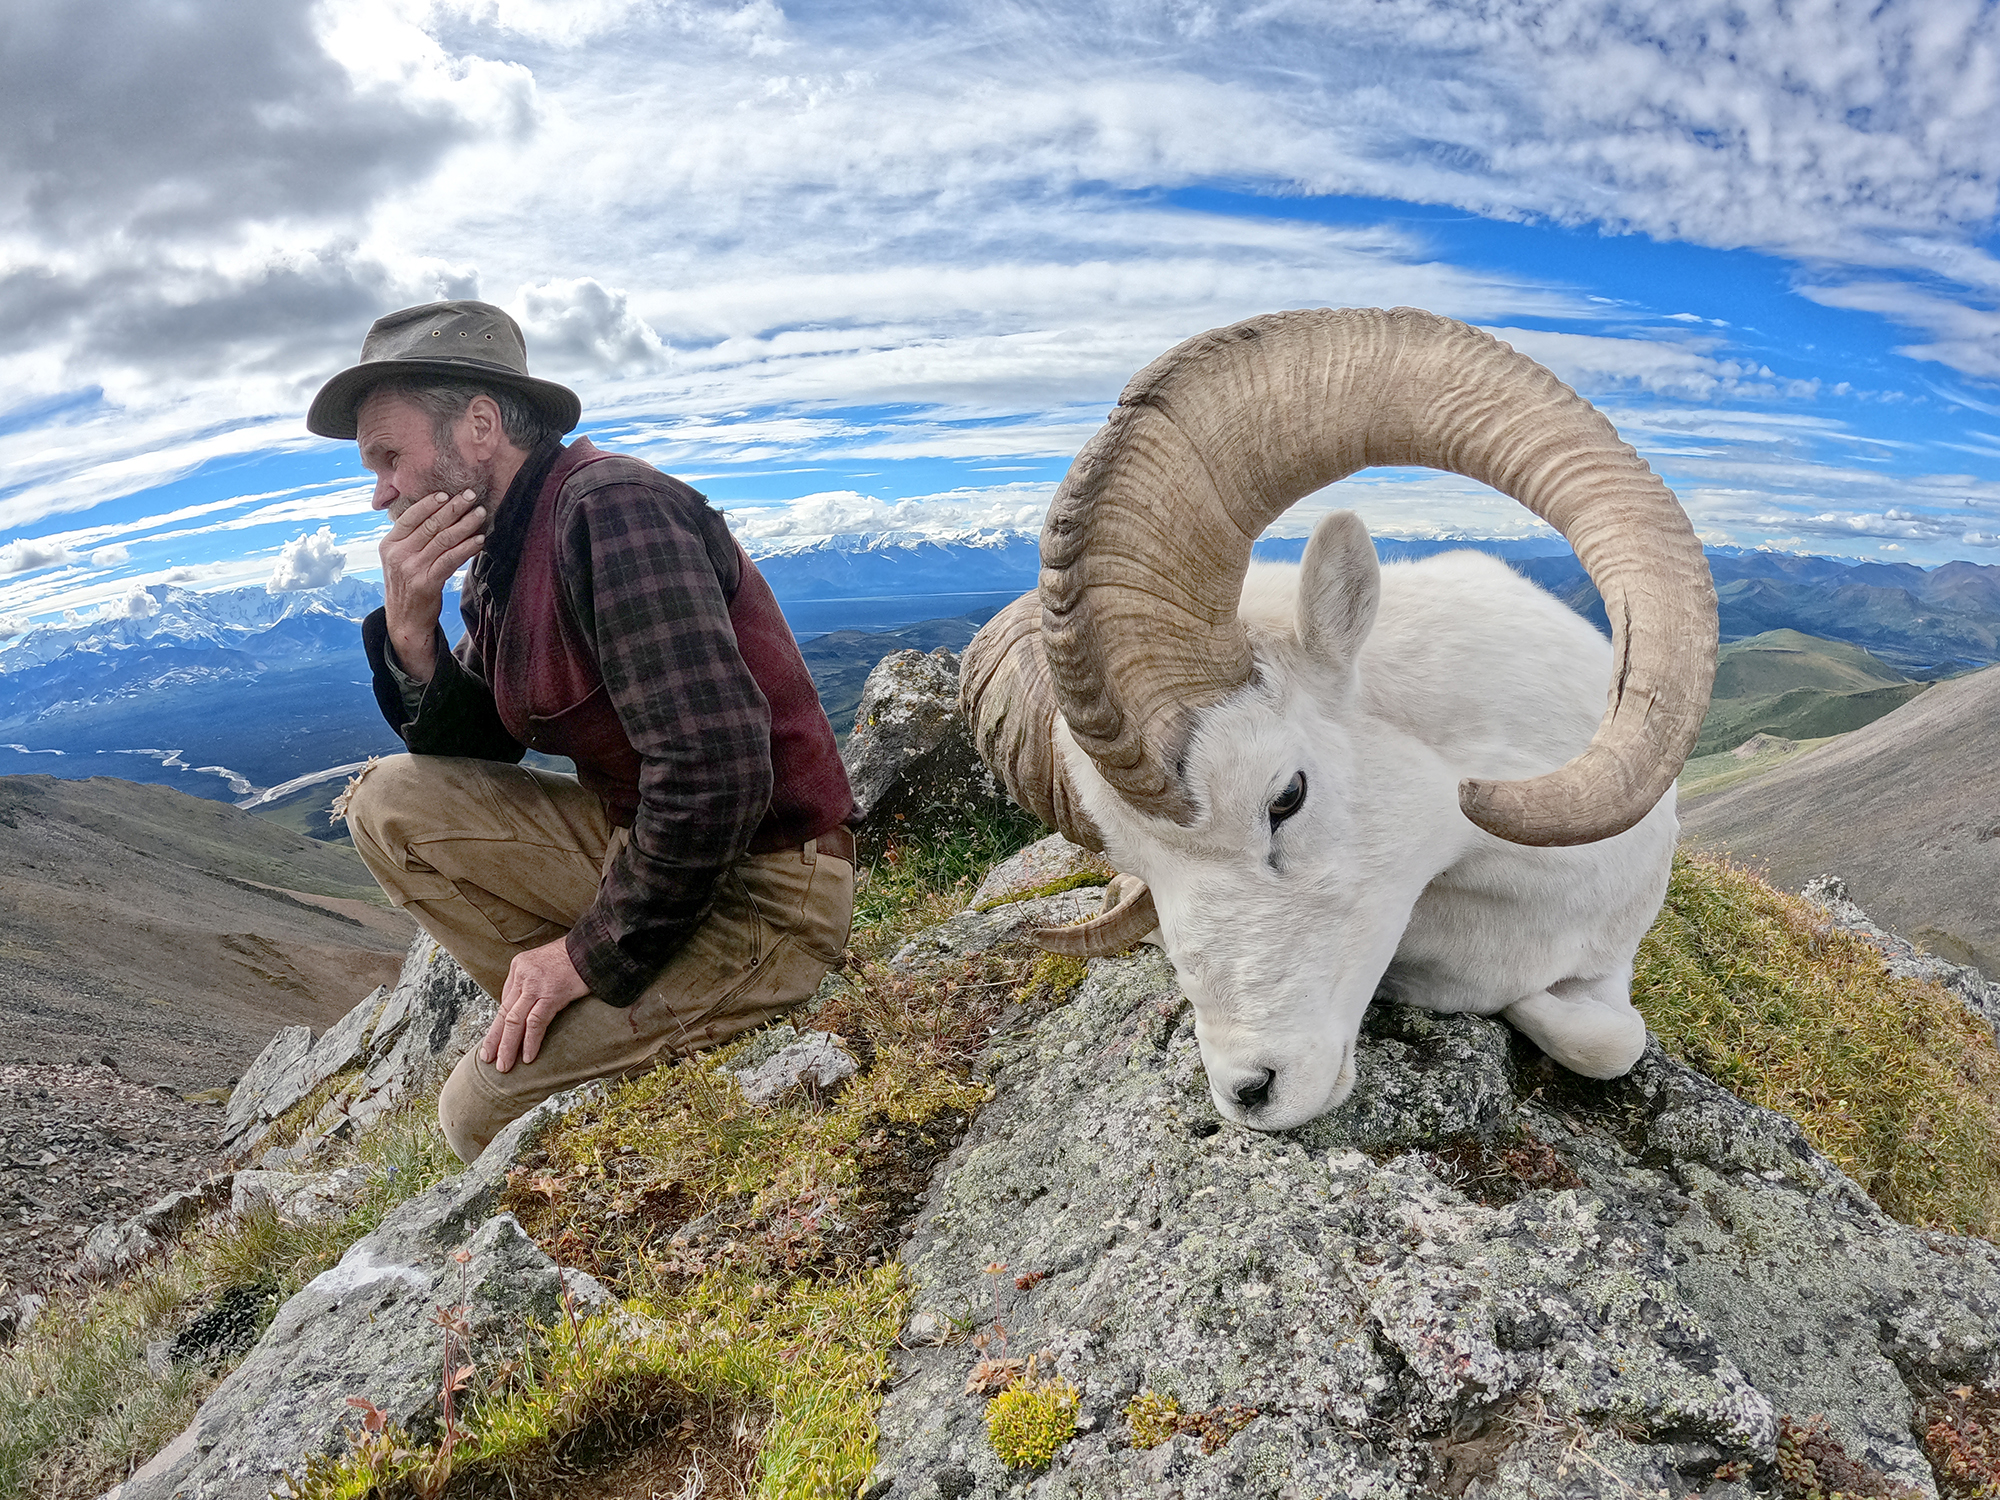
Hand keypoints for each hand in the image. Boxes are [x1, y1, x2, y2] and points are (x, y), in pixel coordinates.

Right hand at [380, 489, 484, 680]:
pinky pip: (450, 560)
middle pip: (429, 525)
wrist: (405, 621)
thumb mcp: (400, 559)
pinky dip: (466, 548)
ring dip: (464, 525)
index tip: (447, 493)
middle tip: (471, 495)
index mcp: (389, 544)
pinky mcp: (426, 583)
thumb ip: (412, 539)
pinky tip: (479, 540)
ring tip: (480, 514)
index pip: (409, 517)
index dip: (429, 504)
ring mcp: (411, 568)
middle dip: (453, 508)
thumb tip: (437, 513)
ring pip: (442, 540)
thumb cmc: (408, 585)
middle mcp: (398, 554)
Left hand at [482, 936, 590, 1073]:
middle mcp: (523, 975)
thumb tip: (527, 1008)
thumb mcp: (545, 965)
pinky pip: (536, 1022)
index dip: (500, 1025)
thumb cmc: (575, 957)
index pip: (505, 1001)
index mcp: (519, 967)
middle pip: (504, 1012)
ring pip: (515, 1020)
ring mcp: (536, 984)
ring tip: (504, 1065)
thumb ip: (533, 983)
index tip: (495, 1041)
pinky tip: (528, 1056)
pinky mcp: (552, 994)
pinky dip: (531, 1041)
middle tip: (488, 1058)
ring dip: (508, 1046)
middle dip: (495, 1039)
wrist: (594, 948)